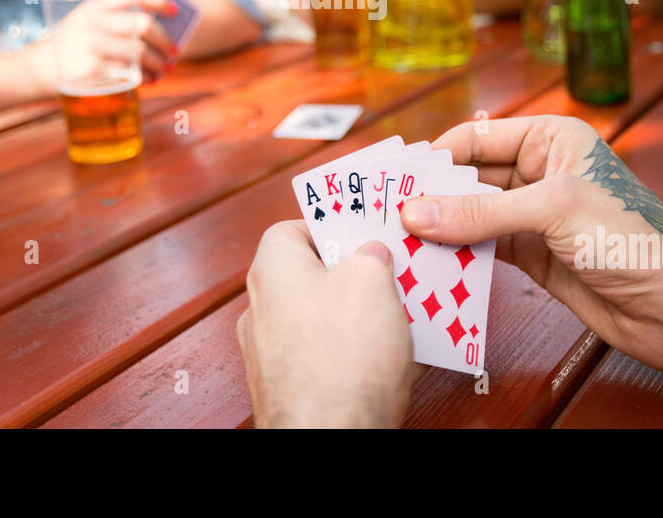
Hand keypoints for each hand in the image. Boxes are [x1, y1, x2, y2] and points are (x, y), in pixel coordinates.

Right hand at [26, 0, 177, 93]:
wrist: (40, 67)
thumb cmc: (73, 42)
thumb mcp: (86, 19)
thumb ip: (115, 15)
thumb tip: (162, 21)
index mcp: (95, 5)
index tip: (174, 11)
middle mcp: (93, 22)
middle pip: (142, 24)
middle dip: (165, 39)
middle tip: (174, 50)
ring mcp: (92, 46)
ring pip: (139, 51)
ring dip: (159, 61)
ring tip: (165, 67)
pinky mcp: (92, 70)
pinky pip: (129, 72)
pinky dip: (146, 77)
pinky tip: (151, 79)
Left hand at [237, 221, 419, 427]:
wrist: (330, 435)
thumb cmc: (343, 357)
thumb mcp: (372, 280)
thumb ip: (370, 255)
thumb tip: (369, 255)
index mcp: (272, 271)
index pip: (291, 229)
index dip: (330, 226)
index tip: (363, 231)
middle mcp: (261, 311)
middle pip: (311, 276)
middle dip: (355, 275)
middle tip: (391, 275)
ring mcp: (272, 355)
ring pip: (322, 320)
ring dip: (360, 317)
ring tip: (401, 320)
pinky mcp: (290, 390)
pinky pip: (326, 358)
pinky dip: (356, 355)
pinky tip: (393, 361)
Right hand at [402, 116, 662, 377]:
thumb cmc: (632, 237)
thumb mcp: (553, 211)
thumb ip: (481, 211)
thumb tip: (416, 212)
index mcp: (551, 139)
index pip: (476, 139)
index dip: (435, 158)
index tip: (393, 181)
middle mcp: (540, 172)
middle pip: (468, 178)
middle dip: (430, 196)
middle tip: (385, 215)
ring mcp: (534, 216)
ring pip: (470, 216)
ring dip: (439, 229)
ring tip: (397, 242)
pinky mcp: (533, 256)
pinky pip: (482, 249)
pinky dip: (456, 256)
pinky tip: (428, 265)